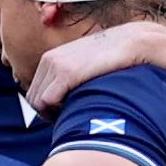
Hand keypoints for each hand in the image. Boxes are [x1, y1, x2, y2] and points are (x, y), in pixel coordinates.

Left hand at [28, 18, 161, 114]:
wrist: (132, 42)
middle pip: (32, 99)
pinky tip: (74, 111)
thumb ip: (71, 76)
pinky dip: (56, 111)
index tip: (62, 117)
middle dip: (47, 114)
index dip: (45, 109)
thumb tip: (65, 98)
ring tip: (71, 118)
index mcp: (51, 58)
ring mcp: (56, 65)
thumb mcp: (85, 64)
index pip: (34, 91)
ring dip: (51, 115)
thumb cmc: (114, 58)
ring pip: (37, 102)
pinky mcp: (66, 73)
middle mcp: (49, 60)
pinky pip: (47, 101)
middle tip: (66, 122)